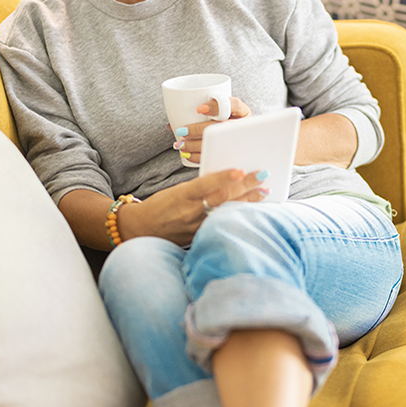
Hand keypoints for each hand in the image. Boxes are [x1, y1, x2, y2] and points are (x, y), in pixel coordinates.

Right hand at [119, 167, 267, 246]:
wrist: (141, 228)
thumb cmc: (161, 205)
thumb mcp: (176, 191)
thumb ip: (198, 188)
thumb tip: (225, 180)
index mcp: (182, 195)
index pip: (206, 184)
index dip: (223, 177)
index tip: (240, 170)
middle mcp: (190, 211)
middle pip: (221, 197)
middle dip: (245, 186)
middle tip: (262, 176)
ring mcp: (196, 226)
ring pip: (226, 212)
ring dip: (247, 202)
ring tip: (264, 192)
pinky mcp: (199, 237)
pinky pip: (222, 225)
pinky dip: (237, 217)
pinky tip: (252, 211)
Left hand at [171, 97, 251, 165]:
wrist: (242, 142)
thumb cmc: (225, 125)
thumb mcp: (220, 115)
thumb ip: (200, 116)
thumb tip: (171, 125)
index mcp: (243, 112)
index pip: (234, 105)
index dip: (217, 106)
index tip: (199, 109)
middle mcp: (244, 127)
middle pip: (223, 126)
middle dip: (199, 130)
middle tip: (182, 131)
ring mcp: (241, 142)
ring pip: (219, 143)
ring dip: (196, 145)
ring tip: (180, 144)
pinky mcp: (234, 156)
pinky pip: (217, 157)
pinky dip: (200, 157)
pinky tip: (187, 156)